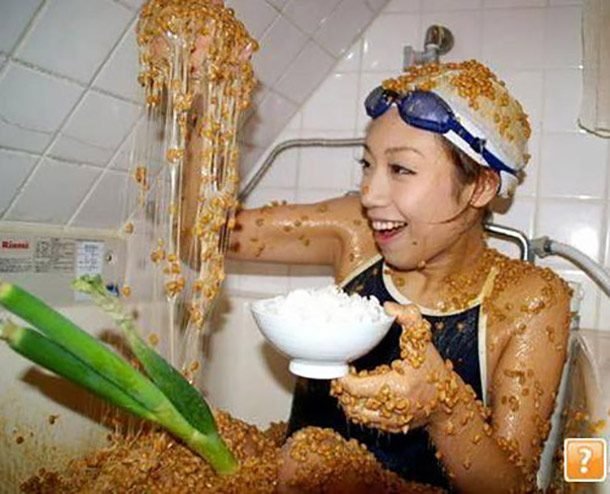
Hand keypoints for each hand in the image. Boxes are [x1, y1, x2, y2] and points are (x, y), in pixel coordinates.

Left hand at [331, 302, 449, 432]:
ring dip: (348, 400)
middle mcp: (393, 408)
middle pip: (350, 404)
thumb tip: (389, 307)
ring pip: (356, 415)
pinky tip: (362, 395)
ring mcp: (391, 422)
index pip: (356, 387)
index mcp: (397, 386)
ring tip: (349, 384)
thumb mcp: (424, 341)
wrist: (449, 404)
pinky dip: (359, 409)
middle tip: (342, 374)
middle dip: (342, 389)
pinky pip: (366, 422)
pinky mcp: (391, 429)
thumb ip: (409, 317)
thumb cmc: (434, 372)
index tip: (343, 365)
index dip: (343, 377)